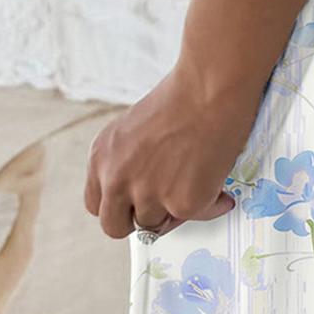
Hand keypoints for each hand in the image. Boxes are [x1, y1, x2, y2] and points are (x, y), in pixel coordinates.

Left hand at [83, 64, 259, 241]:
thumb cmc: (183, 96)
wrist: (211, 86)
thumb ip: (128, 161)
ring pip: (156, 224)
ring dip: (176, 209)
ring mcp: (148, 195)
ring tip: (196, 179)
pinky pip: (195, 217)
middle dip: (140, 219)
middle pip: (115, 226)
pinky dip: (210, 204)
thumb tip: (145, 189)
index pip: (97, 205)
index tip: (137, 202)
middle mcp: (117, 180)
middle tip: (164, 205)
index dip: (121, 205)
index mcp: (101, 158)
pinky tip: (216, 182)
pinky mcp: (182, 203)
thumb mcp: (134, 127)